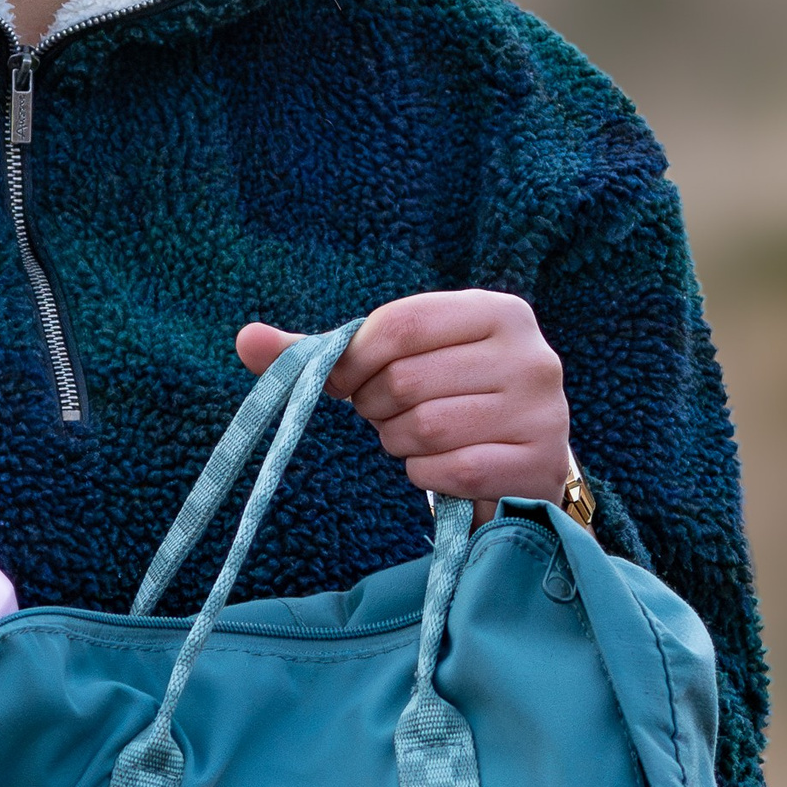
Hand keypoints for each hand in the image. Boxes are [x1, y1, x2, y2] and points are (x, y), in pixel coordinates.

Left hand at [236, 291, 570, 516]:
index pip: (401, 325)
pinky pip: (451, 470)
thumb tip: (244, 339)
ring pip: (425, 427)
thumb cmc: (450, 399)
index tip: (345, 383)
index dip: (356, 360)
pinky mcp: (539, 464)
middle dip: (377, 407)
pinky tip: (439, 467)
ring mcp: (543, 410)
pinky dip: (427, 475)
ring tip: (415, 438)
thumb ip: (328, 352)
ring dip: (399, 442)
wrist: (524, 462)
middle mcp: (531, 354)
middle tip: (388, 416)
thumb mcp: (400, 362)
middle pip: (407, 379)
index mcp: (498, 311)